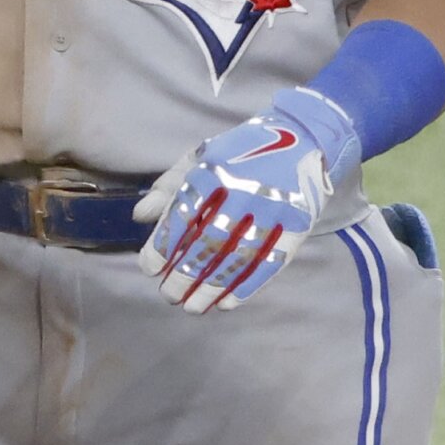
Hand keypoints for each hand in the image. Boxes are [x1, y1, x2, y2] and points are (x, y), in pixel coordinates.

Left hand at [133, 86, 359, 312]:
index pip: (182, 216)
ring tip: (192, 307)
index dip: (162, 246)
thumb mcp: (201, 156)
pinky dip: (246, 288)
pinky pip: (269, 264)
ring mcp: (272, 210)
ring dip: (211, 289)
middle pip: (208, 243)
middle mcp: (242, 191)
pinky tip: (226, 304)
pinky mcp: (297, 226)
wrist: (304, 137)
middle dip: (184, 275)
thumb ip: (169, 186)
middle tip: (168, 295)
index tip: (149, 268)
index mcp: (213, 171)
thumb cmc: (241, 151)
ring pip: (237, 259)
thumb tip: (140, 216)